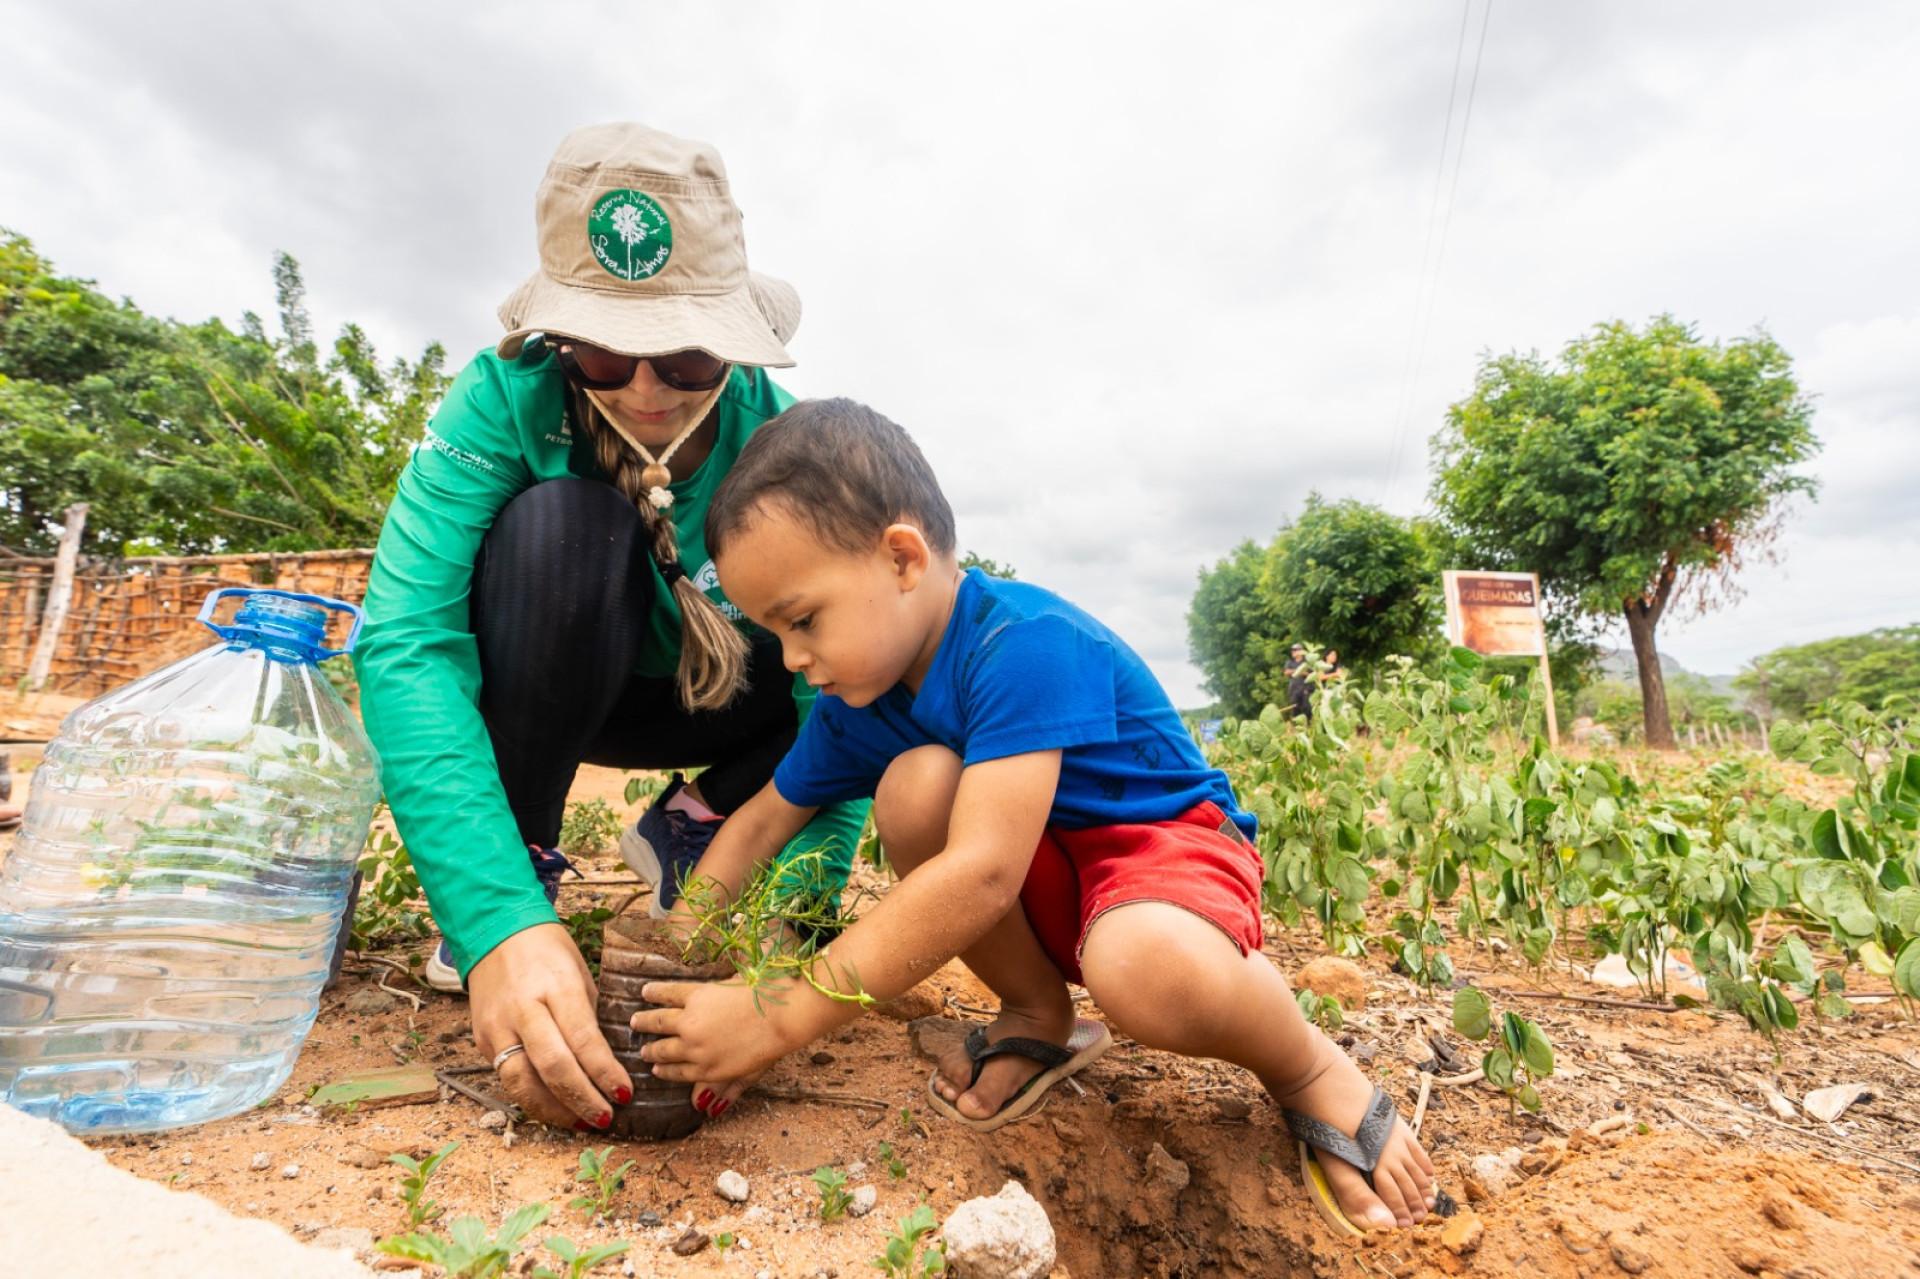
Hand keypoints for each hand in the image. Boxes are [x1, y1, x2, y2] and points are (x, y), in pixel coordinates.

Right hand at [466, 922, 631, 1129]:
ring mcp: (497, 1026)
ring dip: (553, 1110)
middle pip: (551, 1066)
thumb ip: (588, 1017)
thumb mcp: (579, 974)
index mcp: (555, 986)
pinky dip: (532, 1098)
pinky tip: (554, 1108)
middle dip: (582, 1098)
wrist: (496, 932)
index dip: (604, 1072)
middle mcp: (522, 1009)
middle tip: (606, 1117)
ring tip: (581, 1122)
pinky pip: (506, 1077)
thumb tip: (607, 1063)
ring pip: (521, 1082)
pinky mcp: (481, 1038)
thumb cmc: (548, 952)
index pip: (582, 1039)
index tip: (625, 1093)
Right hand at [629, 979, 807, 1114]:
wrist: (780, 1014)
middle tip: (642, 1049)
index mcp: (706, 1070)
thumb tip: (707, 1108)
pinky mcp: (696, 996)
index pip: (676, 1073)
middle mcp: (692, 1049)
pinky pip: (668, 994)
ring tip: (635, 1020)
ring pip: (659, 1022)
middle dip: (650, 1051)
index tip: (655, 1068)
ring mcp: (691, 1022)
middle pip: (663, 1051)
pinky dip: (655, 992)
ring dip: (644, 1022)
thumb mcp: (749, 1075)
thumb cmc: (771, 1045)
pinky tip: (645, 991)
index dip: (664, 1070)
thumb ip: (728, 1091)